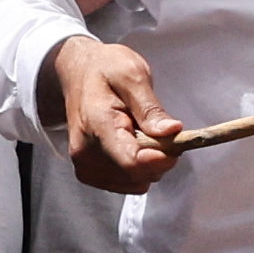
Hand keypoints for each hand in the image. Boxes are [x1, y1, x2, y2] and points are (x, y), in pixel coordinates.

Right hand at [45, 34, 187, 192]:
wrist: (77, 72)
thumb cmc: (105, 69)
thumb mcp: (132, 75)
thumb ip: (150, 107)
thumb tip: (171, 131)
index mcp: (98, 125)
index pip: (132, 161)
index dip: (161, 159)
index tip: (176, 142)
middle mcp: (85, 151)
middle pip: (137, 175)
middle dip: (159, 157)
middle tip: (159, 129)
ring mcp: (84, 163)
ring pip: (134, 182)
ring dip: (149, 164)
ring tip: (143, 134)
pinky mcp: (89, 170)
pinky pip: (125, 183)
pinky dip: (137, 169)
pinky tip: (134, 146)